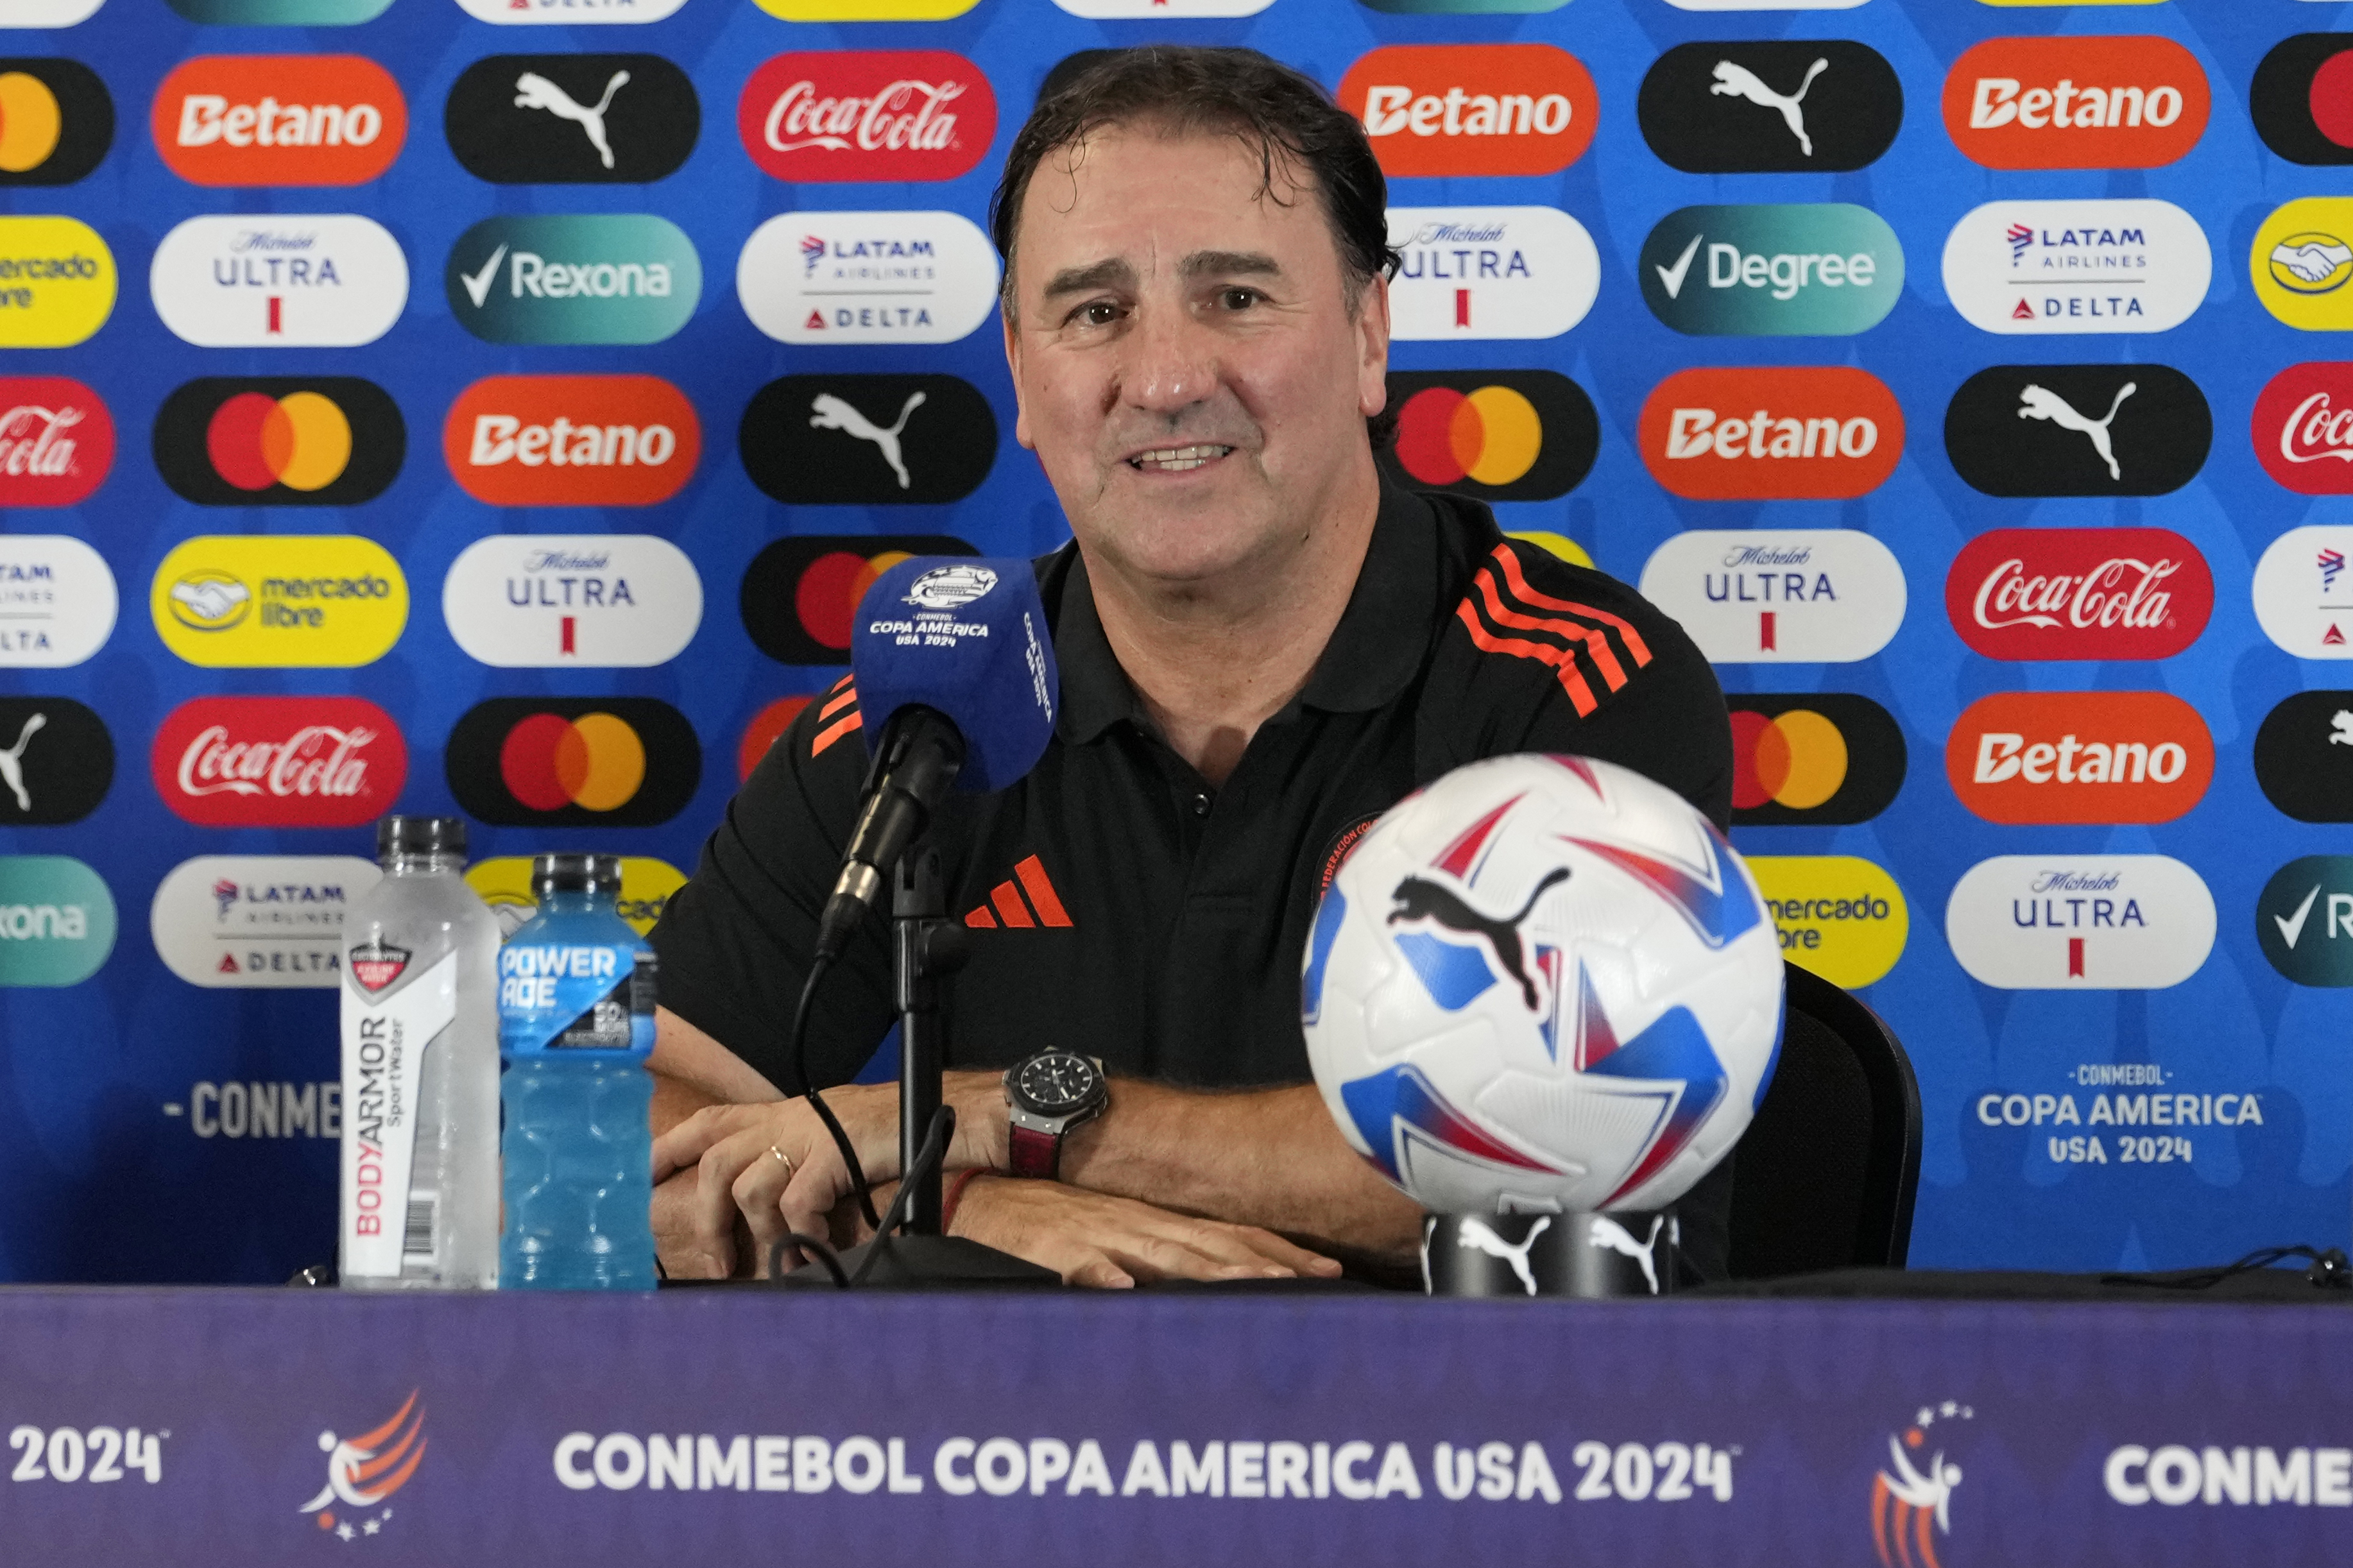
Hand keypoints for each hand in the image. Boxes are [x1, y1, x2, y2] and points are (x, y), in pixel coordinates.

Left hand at [651, 1088, 901, 1278]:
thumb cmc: (880, 1131)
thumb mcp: (820, 1134)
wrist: (929, 1114)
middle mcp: (782, 1120)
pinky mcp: (831, 1153)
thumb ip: (786, 1156)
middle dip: (708, 1220)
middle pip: (715, 1164)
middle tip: (719, 1261)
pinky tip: (817, 1246)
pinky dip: (802, 1233)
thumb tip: (760, 1208)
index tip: (641, 1178)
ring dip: (760, 1234)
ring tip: (780, 1260)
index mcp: (774, 1113)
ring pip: (749, 1188)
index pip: (706, 1124)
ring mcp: (806, 1135)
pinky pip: (797, 1203)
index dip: (668, 1148)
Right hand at [951, 1177, 1344, 1288]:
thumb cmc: (1051, 1223)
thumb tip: (1223, 1283)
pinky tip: (1122, 1286)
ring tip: (1247, 1283)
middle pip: (1211, 1246)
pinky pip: (1080, 1263)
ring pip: (1159, 1253)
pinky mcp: (1052, 1248)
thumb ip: (1165, 1258)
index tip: (1329, 1272)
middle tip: (1311, 1284)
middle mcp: (1137, 1224)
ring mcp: (1098, 1235)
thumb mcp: (1119, 1237)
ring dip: (1205, 1270)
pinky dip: (1102, 1274)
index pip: (1230, 1236)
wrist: (982, 1196)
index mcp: (1155, 1223)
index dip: (1281, 1253)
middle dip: (1264, 1265)